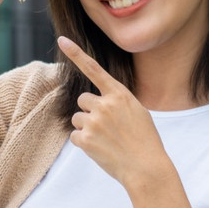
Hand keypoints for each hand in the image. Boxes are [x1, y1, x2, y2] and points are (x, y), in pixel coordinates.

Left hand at [57, 36, 173, 192]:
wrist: (146, 168)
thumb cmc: (145, 141)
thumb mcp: (137, 112)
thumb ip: (117, 101)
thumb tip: (97, 102)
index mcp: (120, 94)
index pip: (94, 69)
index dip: (76, 53)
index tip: (62, 39)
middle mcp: (105, 104)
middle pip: (82, 100)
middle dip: (88, 111)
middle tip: (105, 126)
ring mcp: (93, 121)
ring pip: (77, 118)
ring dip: (86, 128)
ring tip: (106, 139)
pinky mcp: (85, 139)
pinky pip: (75, 136)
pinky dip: (84, 143)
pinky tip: (100, 149)